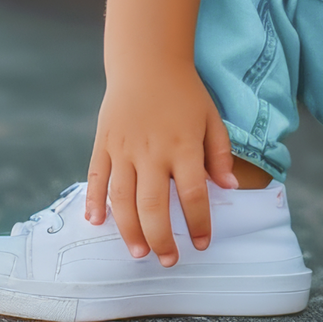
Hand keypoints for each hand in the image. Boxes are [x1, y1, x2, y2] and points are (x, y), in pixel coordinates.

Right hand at [84, 65, 237, 264]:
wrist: (147, 62)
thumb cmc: (185, 92)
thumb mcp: (211, 118)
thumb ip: (220, 153)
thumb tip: (228, 187)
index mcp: (183, 145)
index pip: (192, 194)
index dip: (197, 223)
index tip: (202, 243)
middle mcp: (152, 151)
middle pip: (153, 205)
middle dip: (161, 238)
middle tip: (169, 260)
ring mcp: (124, 148)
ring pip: (122, 199)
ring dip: (129, 230)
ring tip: (139, 253)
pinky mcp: (103, 144)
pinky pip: (97, 178)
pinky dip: (94, 203)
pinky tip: (97, 224)